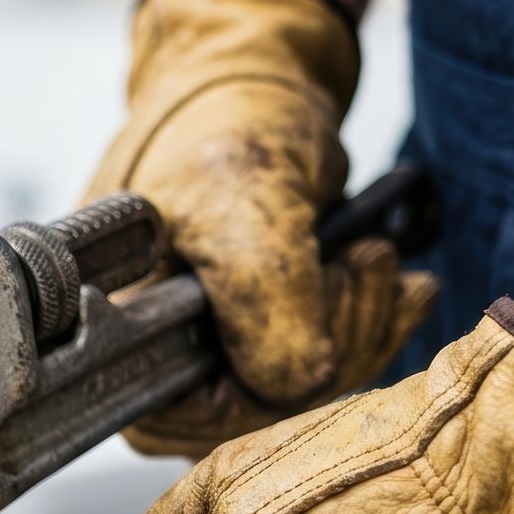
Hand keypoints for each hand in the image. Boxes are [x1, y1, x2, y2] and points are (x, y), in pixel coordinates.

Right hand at [88, 0, 436, 456]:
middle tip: (357, 260)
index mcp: (119, 343)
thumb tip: (297, 383)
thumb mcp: (241, 205)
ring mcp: (214, 360)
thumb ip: (262, 300)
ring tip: (370, 254)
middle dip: (331, 340)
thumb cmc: (219, 133)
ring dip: (359, 325)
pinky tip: (394, 281)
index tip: (315, 297)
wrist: (256, 95)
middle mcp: (160, 366)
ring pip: (304, 394)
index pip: (196, 418)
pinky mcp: (263, 346)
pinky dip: (371, 325)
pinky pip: (328, 370)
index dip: (270, 381)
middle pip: (261, 411)